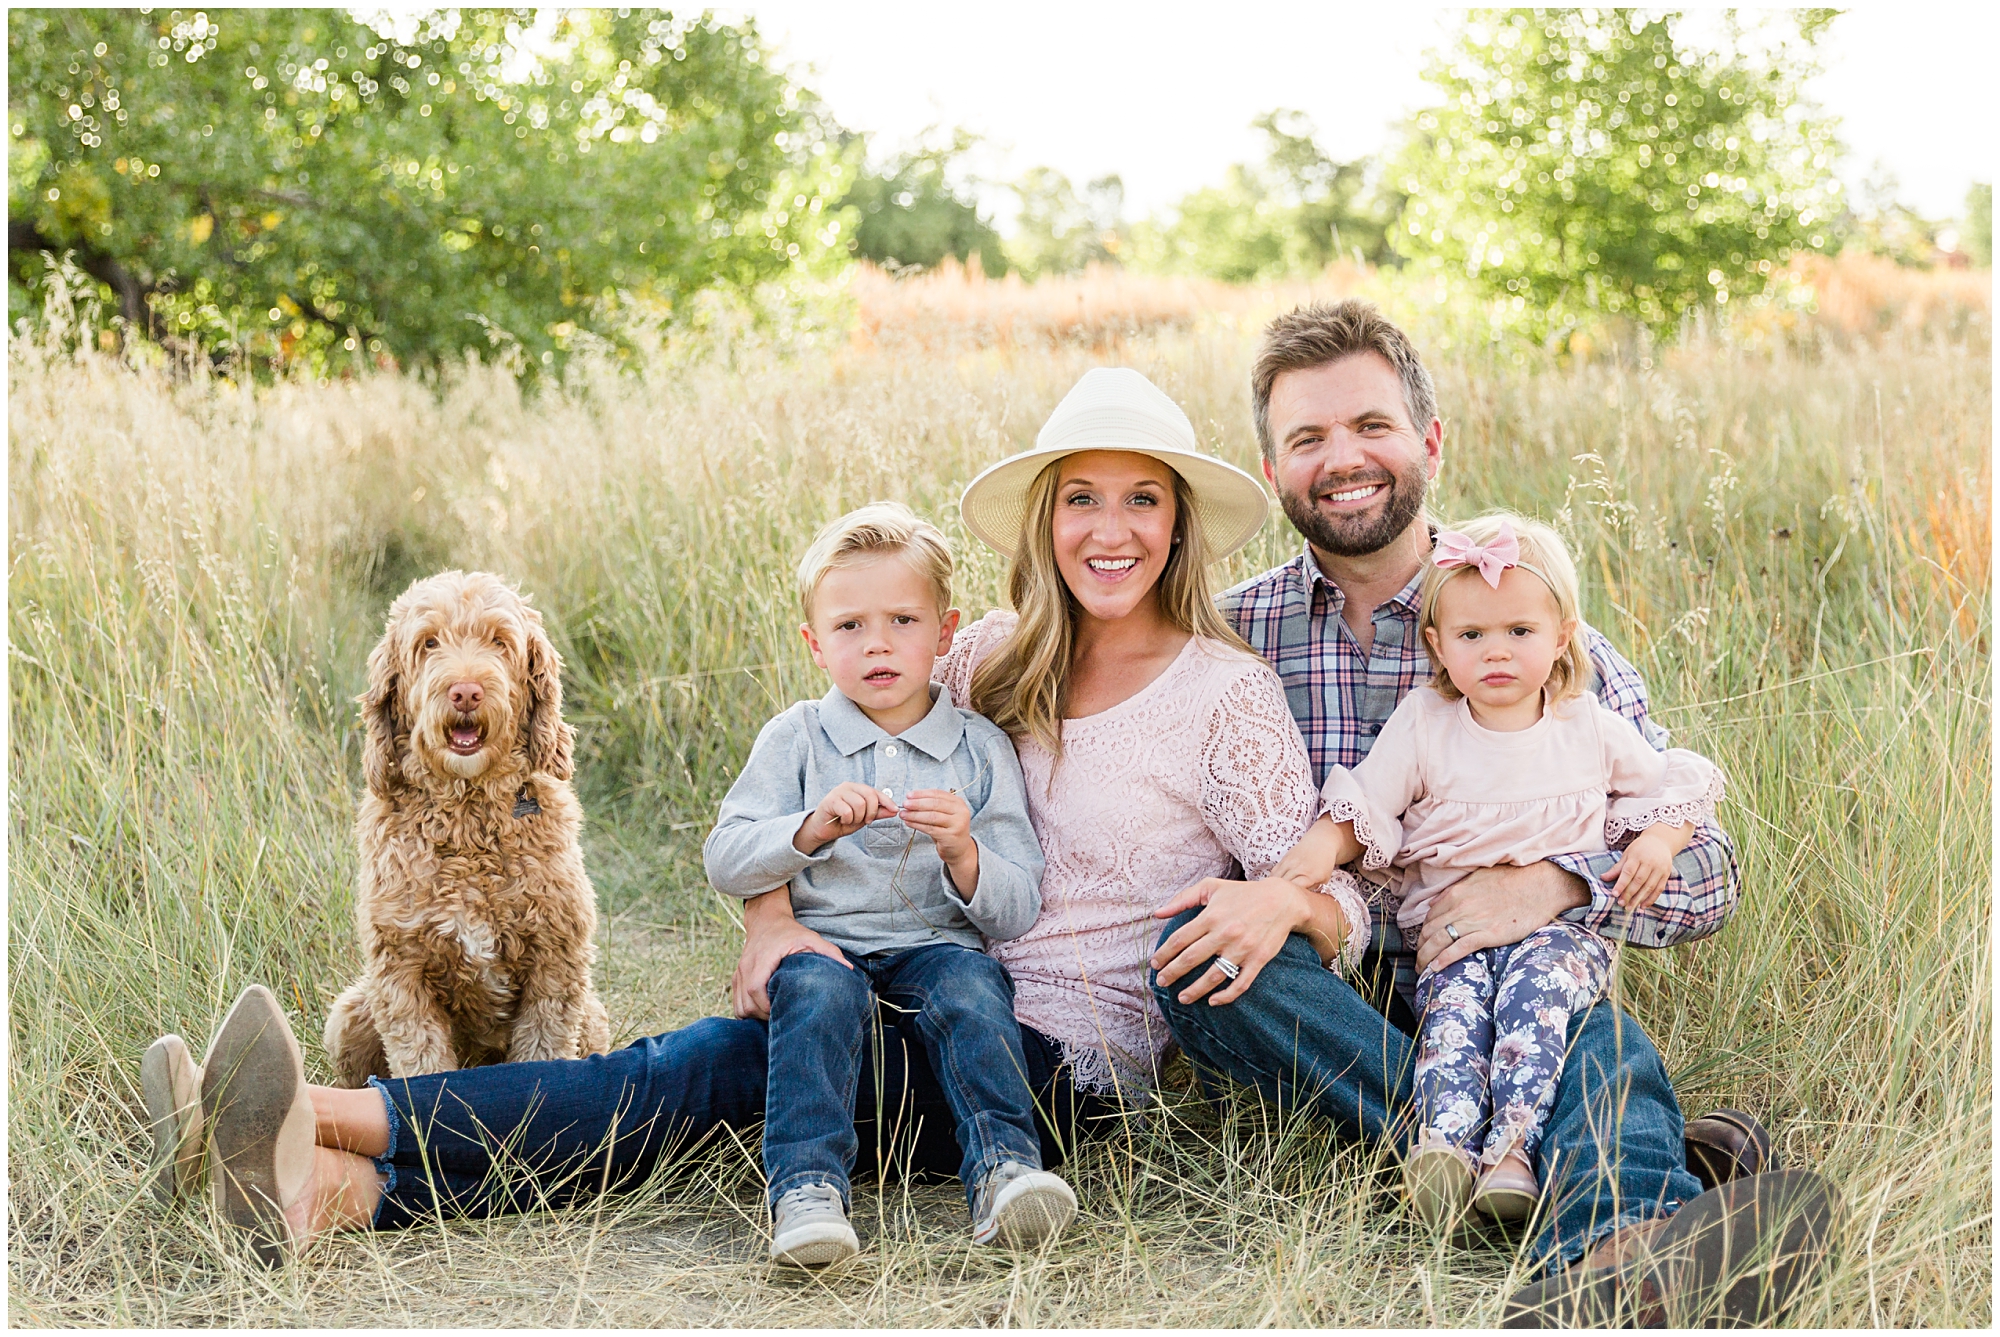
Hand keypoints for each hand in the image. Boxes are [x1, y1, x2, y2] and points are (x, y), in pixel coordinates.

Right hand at [730, 885, 849, 1020]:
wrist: (766, 920)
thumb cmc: (790, 931)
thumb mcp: (811, 938)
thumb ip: (829, 952)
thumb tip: (848, 969)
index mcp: (763, 958)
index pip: (756, 988)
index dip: (767, 1006)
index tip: (783, 1013)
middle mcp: (746, 966)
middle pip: (746, 1003)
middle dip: (763, 1016)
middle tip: (783, 1018)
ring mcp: (739, 972)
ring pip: (739, 1007)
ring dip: (755, 1016)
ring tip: (774, 1015)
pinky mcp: (737, 977)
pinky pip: (736, 1003)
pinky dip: (747, 1011)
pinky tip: (763, 1011)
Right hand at [793, 781, 893, 854]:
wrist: (823, 830)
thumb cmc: (842, 822)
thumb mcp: (864, 818)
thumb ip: (878, 813)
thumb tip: (894, 811)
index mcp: (857, 788)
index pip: (876, 792)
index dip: (887, 801)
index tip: (895, 810)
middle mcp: (848, 786)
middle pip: (870, 796)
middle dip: (871, 812)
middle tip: (865, 821)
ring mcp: (838, 792)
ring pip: (859, 804)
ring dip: (858, 818)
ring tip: (850, 820)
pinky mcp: (830, 800)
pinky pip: (847, 811)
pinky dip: (847, 820)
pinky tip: (842, 820)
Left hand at [898, 788, 978, 895]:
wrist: (960, 849)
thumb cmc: (948, 830)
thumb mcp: (944, 814)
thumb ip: (932, 806)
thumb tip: (911, 800)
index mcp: (958, 803)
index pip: (938, 794)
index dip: (922, 794)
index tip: (909, 795)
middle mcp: (960, 812)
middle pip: (935, 804)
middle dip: (917, 803)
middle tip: (905, 804)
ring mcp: (957, 824)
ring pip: (932, 816)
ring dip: (915, 815)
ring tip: (904, 814)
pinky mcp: (951, 836)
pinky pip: (930, 829)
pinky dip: (917, 825)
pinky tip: (909, 823)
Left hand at [1147, 875, 1314, 1006]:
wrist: (1282, 900)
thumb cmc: (1242, 893)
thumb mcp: (1211, 887)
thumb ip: (1183, 898)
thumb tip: (1158, 913)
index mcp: (1211, 916)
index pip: (1180, 939)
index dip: (1164, 954)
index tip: (1155, 964)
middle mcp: (1225, 933)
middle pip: (1191, 959)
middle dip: (1172, 973)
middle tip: (1161, 982)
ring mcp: (1242, 948)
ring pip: (1213, 976)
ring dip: (1194, 990)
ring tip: (1182, 998)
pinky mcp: (1258, 959)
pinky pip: (1240, 983)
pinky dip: (1226, 996)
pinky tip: (1212, 1001)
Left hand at [1414, 863, 1589, 973]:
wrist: (1540, 885)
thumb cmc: (1512, 880)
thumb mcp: (1478, 878)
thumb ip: (1456, 890)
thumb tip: (1436, 902)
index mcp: (1456, 893)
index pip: (1430, 917)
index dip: (1423, 932)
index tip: (1422, 942)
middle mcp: (1460, 907)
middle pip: (1430, 931)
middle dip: (1420, 947)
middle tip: (1417, 959)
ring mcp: (1473, 921)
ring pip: (1439, 941)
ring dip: (1426, 957)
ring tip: (1421, 968)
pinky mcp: (1489, 934)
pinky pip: (1458, 949)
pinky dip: (1443, 960)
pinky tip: (1435, 969)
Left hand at [1609, 826, 1679, 908]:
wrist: (1660, 842)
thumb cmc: (1640, 849)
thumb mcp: (1627, 854)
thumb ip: (1617, 868)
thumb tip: (1603, 878)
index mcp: (1637, 856)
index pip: (1628, 872)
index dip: (1621, 884)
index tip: (1614, 894)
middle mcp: (1650, 862)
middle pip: (1639, 881)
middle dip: (1629, 894)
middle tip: (1621, 904)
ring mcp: (1660, 869)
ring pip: (1649, 886)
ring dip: (1639, 899)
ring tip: (1630, 907)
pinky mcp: (1666, 874)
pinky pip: (1659, 889)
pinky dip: (1651, 899)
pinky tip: (1643, 906)